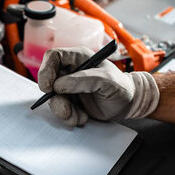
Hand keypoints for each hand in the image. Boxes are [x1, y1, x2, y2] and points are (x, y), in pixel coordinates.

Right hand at [37, 47, 159, 126]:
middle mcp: (71, 71)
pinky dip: (69, 117)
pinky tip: (82, 117)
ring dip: (64, 111)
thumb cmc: (121, 86)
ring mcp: (69, 87)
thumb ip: (84, 80)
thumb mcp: (107, 80)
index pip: (53, 57)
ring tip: (80, 117)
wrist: (128, 104)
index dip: (46, 70)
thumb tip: (59, 85)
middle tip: (67, 110)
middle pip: (49, 81)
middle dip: (55, 99)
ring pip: (53, 98)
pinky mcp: (70, 101)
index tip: (48, 87)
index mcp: (79, 58)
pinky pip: (60, 109)